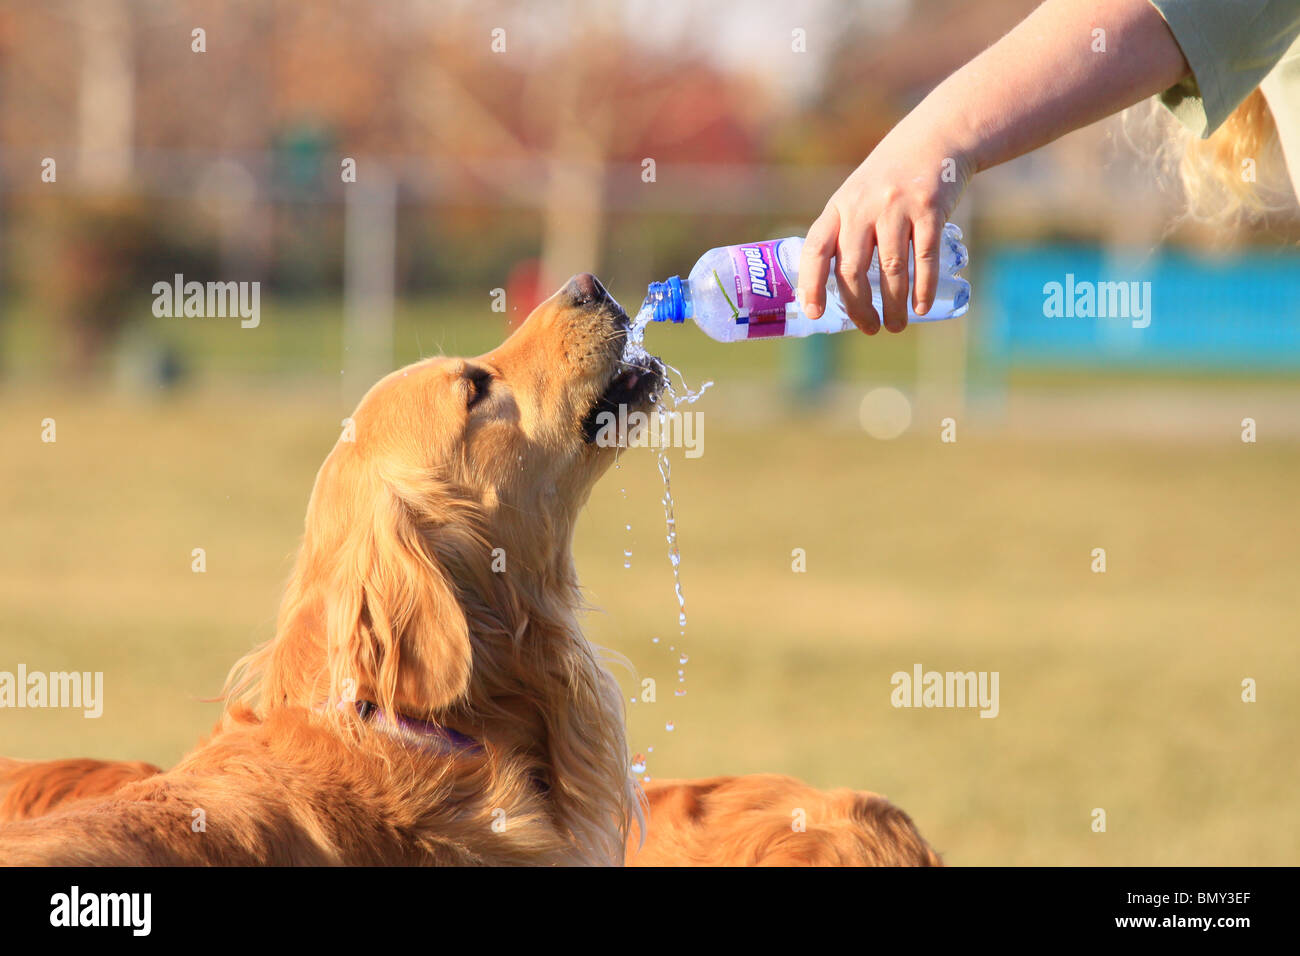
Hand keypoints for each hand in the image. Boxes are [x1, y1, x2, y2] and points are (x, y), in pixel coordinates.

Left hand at [798, 126, 971, 334]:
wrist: (934, 139)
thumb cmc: (889, 180)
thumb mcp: (856, 197)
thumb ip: (845, 234)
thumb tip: (836, 291)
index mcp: (839, 207)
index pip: (816, 249)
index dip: (811, 283)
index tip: (813, 313)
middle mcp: (863, 206)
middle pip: (852, 268)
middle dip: (859, 307)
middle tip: (869, 328)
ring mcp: (897, 207)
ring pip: (890, 268)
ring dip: (893, 305)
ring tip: (896, 325)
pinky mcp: (929, 209)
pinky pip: (923, 257)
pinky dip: (922, 288)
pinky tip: (920, 306)